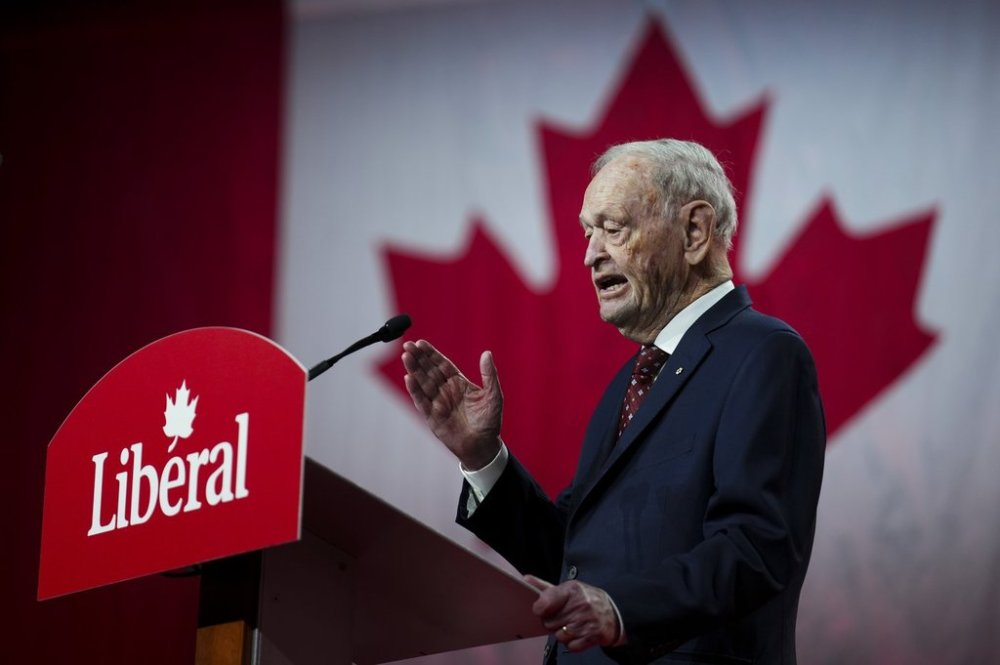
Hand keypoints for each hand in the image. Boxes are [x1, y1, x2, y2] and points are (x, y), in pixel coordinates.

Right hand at [402, 339, 502, 469]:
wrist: (483, 446)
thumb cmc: (489, 421)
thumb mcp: (494, 395)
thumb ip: (489, 375)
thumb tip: (487, 353)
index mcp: (458, 383)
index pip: (442, 365)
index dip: (431, 354)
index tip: (420, 343)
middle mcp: (446, 391)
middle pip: (429, 371)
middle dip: (419, 358)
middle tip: (408, 345)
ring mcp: (438, 403)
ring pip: (423, 383)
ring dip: (414, 370)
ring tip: (406, 357)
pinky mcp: (432, 417)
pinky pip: (422, 401)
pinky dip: (415, 390)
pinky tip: (409, 378)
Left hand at [525, 575, 621, 651]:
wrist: (614, 612)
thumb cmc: (588, 599)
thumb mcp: (569, 588)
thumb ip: (546, 587)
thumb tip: (526, 579)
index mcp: (572, 590)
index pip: (545, 601)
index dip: (539, 608)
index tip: (540, 609)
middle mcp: (580, 605)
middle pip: (549, 622)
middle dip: (552, 621)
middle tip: (562, 616)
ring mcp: (586, 622)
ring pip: (558, 635)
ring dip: (562, 633)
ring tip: (571, 624)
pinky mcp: (592, 637)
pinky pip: (570, 646)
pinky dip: (572, 642)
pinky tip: (578, 633)